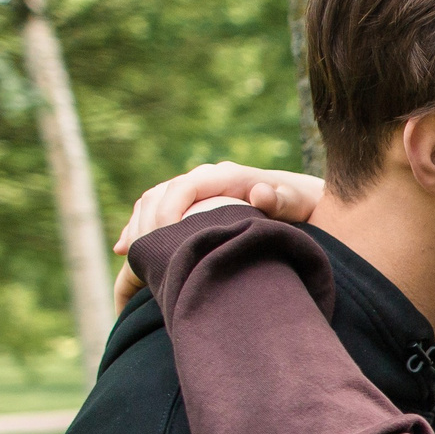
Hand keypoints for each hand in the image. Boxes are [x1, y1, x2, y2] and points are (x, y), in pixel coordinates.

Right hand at [110, 163, 322, 313]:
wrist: (308, 199)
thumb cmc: (305, 204)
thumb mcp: (299, 202)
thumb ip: (281, 199)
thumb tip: (260, 192)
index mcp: (228, 176)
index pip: (185, 187)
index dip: (168, 212)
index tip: (162, 241)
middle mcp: (209, 179)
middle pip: (162, 195)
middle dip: (146, 225)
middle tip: (138, 257)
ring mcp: (201, 191)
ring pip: (154, 203)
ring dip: (137, 227)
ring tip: (127, 256)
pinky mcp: (196, 205)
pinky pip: (158, 212)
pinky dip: (140, 229)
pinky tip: (125, 251)